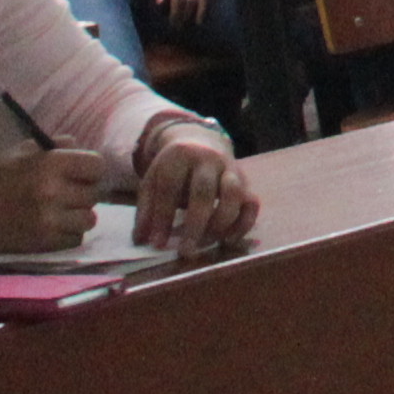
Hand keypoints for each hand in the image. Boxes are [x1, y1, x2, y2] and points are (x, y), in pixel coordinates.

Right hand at [0, 147, 105, 251]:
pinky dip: (69, 234)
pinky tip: (54, 227)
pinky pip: (76, 239)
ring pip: (90, 219)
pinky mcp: (44, 243)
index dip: (91, 170)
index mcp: (49, 164)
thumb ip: (53, 148)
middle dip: (84, 193)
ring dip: (79, 216)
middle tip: (69, 195)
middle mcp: (53, 191)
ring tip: (63, 213)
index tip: (81, 174)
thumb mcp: (20, 153)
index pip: (97, 166)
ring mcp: (49, 220)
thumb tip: (80, 146)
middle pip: (95, 193)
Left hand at [136, 127, 255, 257]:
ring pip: (234, 194)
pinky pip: (252, 203)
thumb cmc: (174, 169)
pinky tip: (227, 240)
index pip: (170, 188)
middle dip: (195, 224)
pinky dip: (243, 224)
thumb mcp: (154, 181)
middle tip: (186, 252)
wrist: (201, 142)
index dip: (163, 217)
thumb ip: (147, 209)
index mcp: (179, 156)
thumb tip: (141, 240)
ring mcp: (231, 169)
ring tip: (206, 243)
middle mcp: (208, 159)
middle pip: (204, 191)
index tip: (157, 244)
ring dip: (221, 223)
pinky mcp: (247, 182)